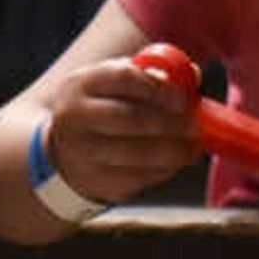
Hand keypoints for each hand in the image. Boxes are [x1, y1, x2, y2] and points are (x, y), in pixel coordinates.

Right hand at [41, 51, 202, 202]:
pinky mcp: (94, 181)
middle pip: (131, 118)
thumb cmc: (104, 107)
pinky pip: (138, 178)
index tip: (183, 98)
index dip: (158, 88)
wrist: (64, 146)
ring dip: (174, 151)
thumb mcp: (116, 84)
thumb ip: (153, 76)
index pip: (124, 78)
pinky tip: (175, 162)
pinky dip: (164, 170)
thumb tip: (192, 77)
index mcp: (83, 83)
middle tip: (195, 127)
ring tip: (192, 147)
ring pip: (138, 154)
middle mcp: (75, 117)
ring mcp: (81, 153)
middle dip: (171, 124)